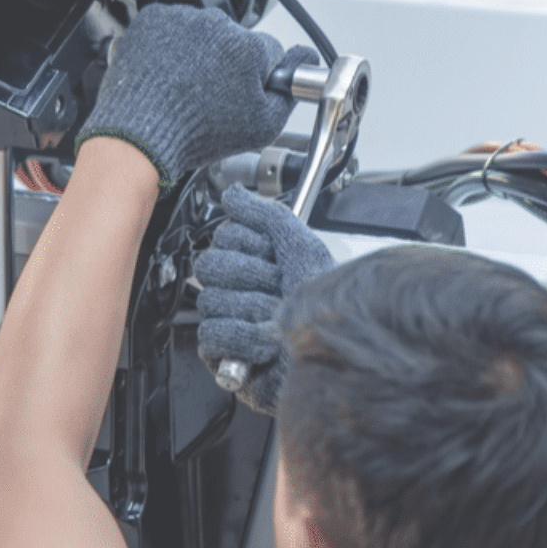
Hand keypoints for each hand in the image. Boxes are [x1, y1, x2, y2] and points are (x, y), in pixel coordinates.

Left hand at [77, 4, 315, 189]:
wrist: (141, 133)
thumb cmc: (195, 132)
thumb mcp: (262, 126)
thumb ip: (288, 92)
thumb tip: (302, 63)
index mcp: (249, 47)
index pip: (269, 51)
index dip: (259, 75)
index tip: (244, 90)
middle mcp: (217, 25)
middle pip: (234, 41)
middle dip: (228, 63)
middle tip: (211, 95)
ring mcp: (183, 20)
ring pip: (202, 33)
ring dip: (198, 52)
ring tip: (185, 86)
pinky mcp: (155, 20)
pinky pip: (171, 27)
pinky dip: (169, 45)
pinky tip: (168, 73)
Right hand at [191, 184, 334, 413]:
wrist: (335, 353)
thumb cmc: (324, 307)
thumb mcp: (302, 249)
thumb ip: (267, 216)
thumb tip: (234, 194)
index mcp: (256, 262)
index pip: (225, 237)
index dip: (250, 246)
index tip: (273, 257)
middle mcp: (241, 289)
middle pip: (211, 266)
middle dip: (250, 277)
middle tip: (275, 288)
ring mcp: (230, 320)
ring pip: (211, 300)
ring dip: (251, 311)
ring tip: (274, 320)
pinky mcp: (224, 353)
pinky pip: (212, 333)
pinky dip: (241, 339)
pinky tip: (263, 345)